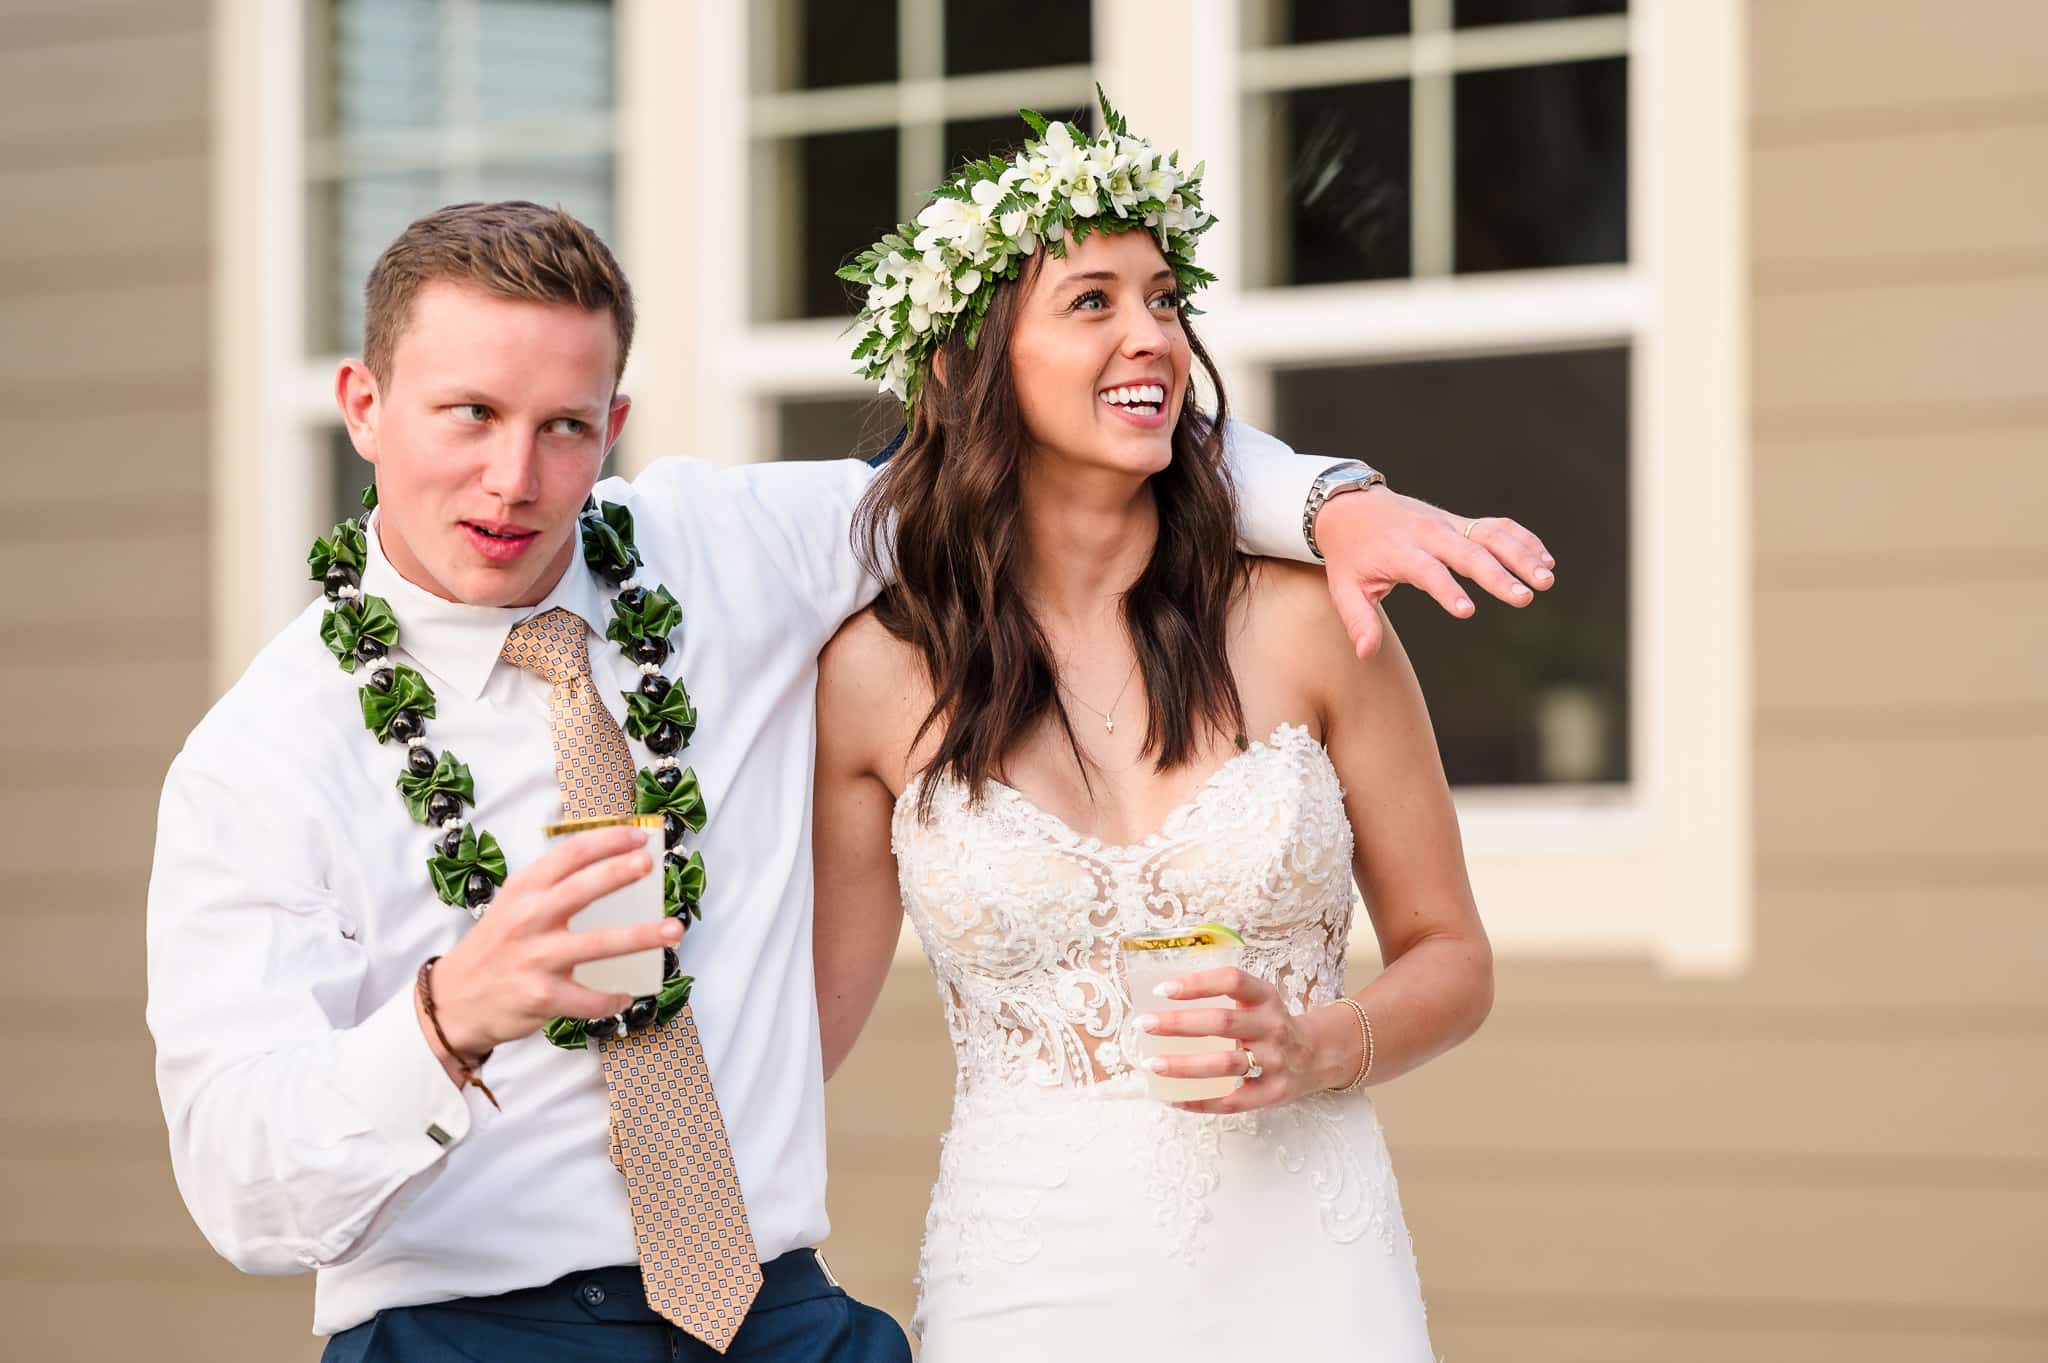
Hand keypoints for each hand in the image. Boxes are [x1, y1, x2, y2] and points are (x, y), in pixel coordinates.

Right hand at [421, 826, 682, 1061]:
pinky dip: (613, 997)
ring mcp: (536, 958)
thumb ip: (554, 887)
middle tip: (651, 865)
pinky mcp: (541, 996)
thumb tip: (615, 867)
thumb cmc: (497, 947)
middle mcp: (529, 918)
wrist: (453, 1000)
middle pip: (582, 889)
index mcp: (525, 889)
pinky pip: (590, 998)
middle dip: (619, 874)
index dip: (608, 840)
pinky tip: (626, 993)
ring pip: (597, 944)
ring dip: (641, 937)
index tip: (640, 837)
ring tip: (673, 931)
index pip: (569, 854)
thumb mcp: (515, 904)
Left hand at [1137, 967, 1343, 1114]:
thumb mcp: (1258, 1001)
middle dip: (1179, 1024)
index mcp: (1266, 998)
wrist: (1316, 1056)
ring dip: (1184, 1065)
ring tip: (1152, 1064)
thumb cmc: (1270, 1025)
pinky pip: (1232, 1101)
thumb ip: (1223, 995)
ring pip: (1225, 1064)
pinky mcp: (1272, 1093)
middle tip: (1145, 1025)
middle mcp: (1272, 1027)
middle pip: (1222, 1023)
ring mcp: (1275, 1062)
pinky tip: (1173, 1099)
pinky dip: (1200, 1102)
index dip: (1197, 983)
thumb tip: (1163, 997)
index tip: (1162, 990)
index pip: (1231, 981)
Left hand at [1315, 486, 1555, 657]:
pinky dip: (1522, 539)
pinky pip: (1497, 526)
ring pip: (1490, 535)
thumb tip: (1365, 655)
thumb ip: (1358, 620)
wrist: (1350, 506)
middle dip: (1498, 575)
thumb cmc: (1350, 555)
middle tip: (1524, 598)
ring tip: (1546, 580)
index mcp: (1399, 552)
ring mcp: (1447, 525)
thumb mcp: (1344, 587)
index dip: (1446, 590)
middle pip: (1468, 552)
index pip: (1427, 571)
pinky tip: (1545, 560)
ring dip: (1521, 555)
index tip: (1467, 612)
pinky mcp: (1460, 522)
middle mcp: (1428, 534)